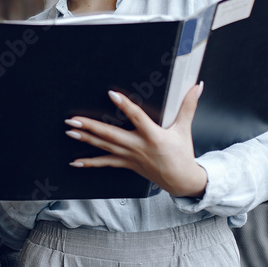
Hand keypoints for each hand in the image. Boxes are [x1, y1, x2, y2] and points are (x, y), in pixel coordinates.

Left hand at [64, 83, 207, 197]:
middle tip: (73, 119)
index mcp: (153, 136)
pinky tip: (75, 161)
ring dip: (86, 139)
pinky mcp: (126, 164)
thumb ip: (188, 105)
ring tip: (70, 131)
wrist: (181, 180)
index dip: (125, 105)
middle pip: (111, 135)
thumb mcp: (185, 128)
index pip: (137, 117)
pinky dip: (89, 163)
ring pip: (104, 147)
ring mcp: (130, 157)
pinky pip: (105, 163)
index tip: (112, 94)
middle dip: (91, 126)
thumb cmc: (182, 153)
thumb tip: (197, 86)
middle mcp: (138, 147)